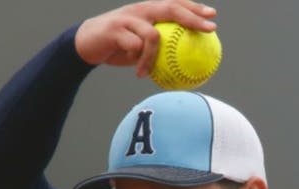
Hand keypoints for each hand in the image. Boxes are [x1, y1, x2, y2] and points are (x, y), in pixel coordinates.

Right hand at [75, 0, 216, 77]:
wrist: (85, 44)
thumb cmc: (119, 47)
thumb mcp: (141, 45)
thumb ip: (160, 48)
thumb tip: (187, 65)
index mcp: (149, 10)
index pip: (175, 3)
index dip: (194, 7)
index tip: (213, 16)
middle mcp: (140, 10)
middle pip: (170, 8)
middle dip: (192, 17)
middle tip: (209, 30)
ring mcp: (127, 18)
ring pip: (153, 35)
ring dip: (154, 58)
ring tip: (149, 72)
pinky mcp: (115, 30)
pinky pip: (135, 47)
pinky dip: (140, 61)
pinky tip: (139, 72)